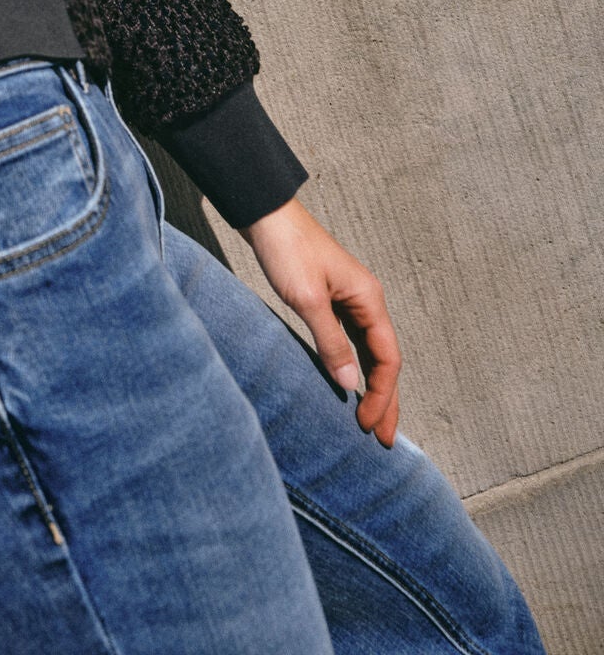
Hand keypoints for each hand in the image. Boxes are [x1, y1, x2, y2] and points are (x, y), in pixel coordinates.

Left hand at [242, 197, 402, 447]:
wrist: (266, 215)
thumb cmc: (287, 250)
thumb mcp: (307, 299)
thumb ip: (330, 342)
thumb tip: (350, 384)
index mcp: (369, 299)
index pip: (388, 359)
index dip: (382, 396)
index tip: (367, 426)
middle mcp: (366, 301)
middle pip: (385, 359)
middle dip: (386, 399)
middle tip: (382, 439)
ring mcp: (350, 300)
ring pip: (369, 352)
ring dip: (372, 386)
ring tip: (369, 420)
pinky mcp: (331, 299)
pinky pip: (352, 340)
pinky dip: (354, 365)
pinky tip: (347, 382)